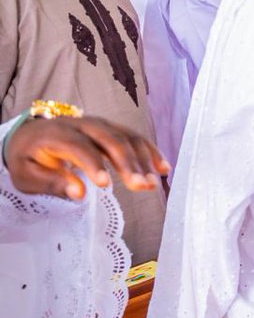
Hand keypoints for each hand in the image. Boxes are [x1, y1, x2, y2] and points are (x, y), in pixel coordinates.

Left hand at [4, 116, 169, 199]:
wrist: (31, 135)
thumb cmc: (29, 159)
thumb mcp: (26, 176)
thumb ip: (51, 183)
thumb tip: (79, 193)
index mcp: (57, 133)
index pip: (80, 146)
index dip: (94, 164)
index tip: (106, 185)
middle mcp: (82, 124)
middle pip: (111, 139)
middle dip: (128, 163)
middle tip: (141, 186)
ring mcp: (100, 124)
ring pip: (127, 137)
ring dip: (144, 160)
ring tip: (153, 183)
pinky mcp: (112, 129)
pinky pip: (135, 137)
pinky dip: (150, 152)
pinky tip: (163, 168)